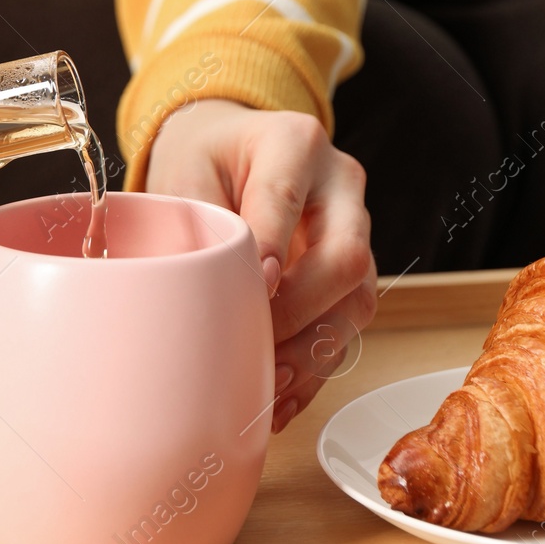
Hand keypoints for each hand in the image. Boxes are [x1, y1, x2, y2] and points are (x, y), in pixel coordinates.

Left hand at [146, 99, 376, 432]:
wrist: (230, 152)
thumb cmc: (206, 160)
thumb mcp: (186, 172)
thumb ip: (194, 223)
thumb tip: (196, 297)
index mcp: (294, 144)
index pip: (285, 198)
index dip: (271, 249)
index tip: (250, 290)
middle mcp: (339, 186)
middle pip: (345, 258)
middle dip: (299, 314)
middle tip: (252, 348)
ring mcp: (356, 231)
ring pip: (358, 301)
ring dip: (312, 353)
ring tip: (268, 389)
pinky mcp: (353, 274)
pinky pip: (348, 327)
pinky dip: (314, 369)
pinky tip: (281, 399)